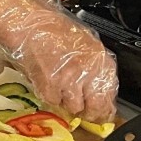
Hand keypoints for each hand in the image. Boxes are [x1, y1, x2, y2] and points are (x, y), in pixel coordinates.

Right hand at [0, 0, 118, 121]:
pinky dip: (49, 95)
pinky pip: (52, 101)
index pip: (109, 97)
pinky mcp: (50, 85)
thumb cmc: (55, 31)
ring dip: (66, 102)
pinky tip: (47, 81)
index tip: (99, 114)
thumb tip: (98, 90)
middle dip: (87, 112)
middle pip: (94, 108)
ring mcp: (70, 80)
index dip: (103, 110)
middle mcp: (90, 73)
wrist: (31, 26)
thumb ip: (96, 69)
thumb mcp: (87, 46)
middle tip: (81, 110)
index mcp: (102, 62)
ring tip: (59, 86)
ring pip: (72, 107)